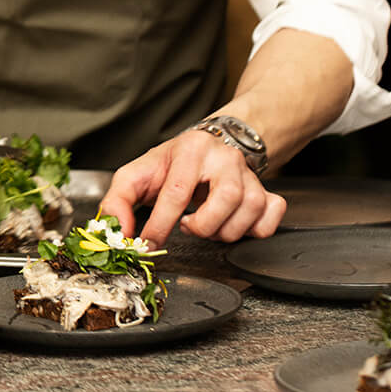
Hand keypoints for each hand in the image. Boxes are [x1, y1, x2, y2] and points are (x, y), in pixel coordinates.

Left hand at [98, 129, 286, 246]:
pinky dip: (256, 229)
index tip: (150, 243)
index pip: (177, 192)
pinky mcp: (265, 188)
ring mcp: (248, 173)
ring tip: (206, 224)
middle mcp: (224, 157)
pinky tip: (234, 225)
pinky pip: (273, 213)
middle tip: (188, 226)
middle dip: (203, 225)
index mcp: (190, 149)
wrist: (202, 148)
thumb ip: (117, 201)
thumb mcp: (136, 175)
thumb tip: (118, 230)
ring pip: (251, 209)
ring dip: (226, 230)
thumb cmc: (169, 165)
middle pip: (227, 198)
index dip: (161, 225)